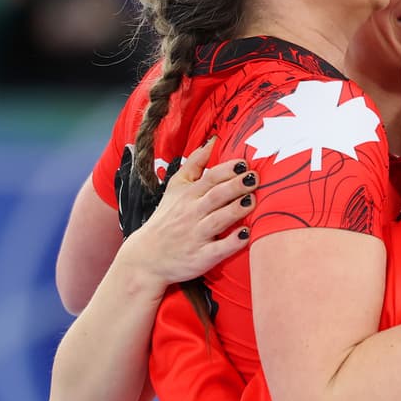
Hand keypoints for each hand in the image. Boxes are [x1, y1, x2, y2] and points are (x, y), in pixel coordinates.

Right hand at [113, 137, 258, 287]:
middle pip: (216, 196)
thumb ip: (194, 164)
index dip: (227, 170)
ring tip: (253, 200)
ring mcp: (196, 236)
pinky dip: (232, 242)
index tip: (245, 163)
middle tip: (255, 178)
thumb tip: (212, 141)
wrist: (145, 258)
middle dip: (236, 186)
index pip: (209, 178)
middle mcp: (192, 214)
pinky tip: (247, 234)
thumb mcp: (175, 188)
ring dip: (236, 210)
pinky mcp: (201, 258)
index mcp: (188, 195)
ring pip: (218, 220)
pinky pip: (218, 249)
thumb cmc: (166, 219)